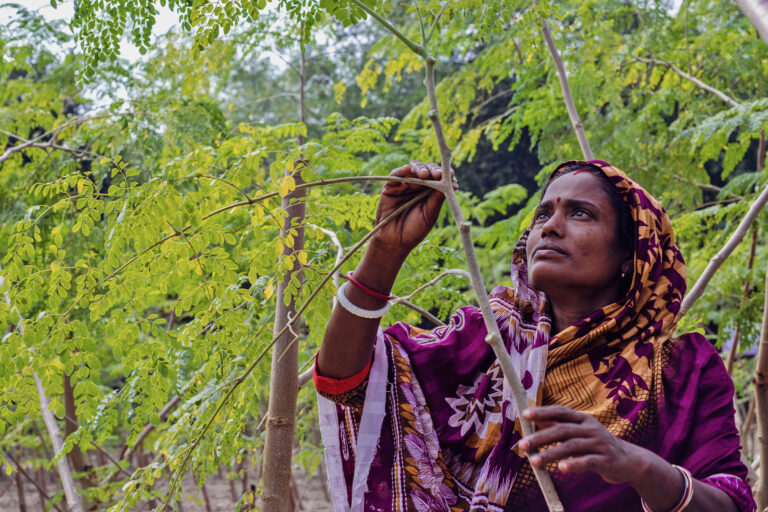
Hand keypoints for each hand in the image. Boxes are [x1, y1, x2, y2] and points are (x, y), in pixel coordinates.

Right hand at [371, 161, 456, 257]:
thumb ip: (437, 198)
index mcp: (429, 192)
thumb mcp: (429, 214)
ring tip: (425, 174)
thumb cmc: (414, 230)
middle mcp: (417, 186)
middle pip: (426, 169)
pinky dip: (402, 170)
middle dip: (433, 169)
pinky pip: (395, 174)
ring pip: (412, 168)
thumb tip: (453, 184)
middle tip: (438, 174)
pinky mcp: (390, 187)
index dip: (444, 174)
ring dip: (420, 168)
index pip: (438, 177)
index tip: (451, 176)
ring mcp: (404, 185)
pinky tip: (409, 170)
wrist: (395, 242)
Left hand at [519, 405, 647, 484]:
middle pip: (562, 430)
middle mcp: (591, 428)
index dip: (543, 412)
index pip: (560, 411)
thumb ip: (561, 427)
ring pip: (572, 446)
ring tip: (533, 461)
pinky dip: (574, 464)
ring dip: (550, 454)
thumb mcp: (581, 433)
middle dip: (540, 437)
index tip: (524, 415)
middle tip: (522, 445)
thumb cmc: (597, 445)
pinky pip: (588, 461)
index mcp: (583, 419)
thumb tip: (536, 420)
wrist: (630, 460)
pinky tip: (561, 468)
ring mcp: (600, 443)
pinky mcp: (606, 460)